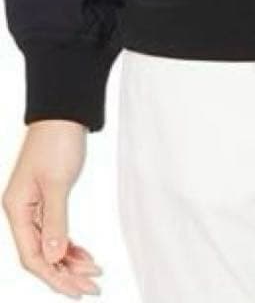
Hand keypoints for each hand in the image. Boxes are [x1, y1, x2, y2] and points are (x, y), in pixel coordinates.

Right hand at [2, 120, 102, 297]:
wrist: (64, 113)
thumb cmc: (57, 141)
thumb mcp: (57, 182)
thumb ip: (55, 221)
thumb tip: (53, 256)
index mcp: (17, 209)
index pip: (32, 256)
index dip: (55, 276)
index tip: (78, 289)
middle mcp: (22, 212)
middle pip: (40, 256)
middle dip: (65, 274)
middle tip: (92, 288)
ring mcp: (34, 206)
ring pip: (50, 245)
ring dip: (71, 261)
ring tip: (94, 273)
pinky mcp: (47, 199)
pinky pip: (56, 231)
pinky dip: (71, 245)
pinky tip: (86, 255)